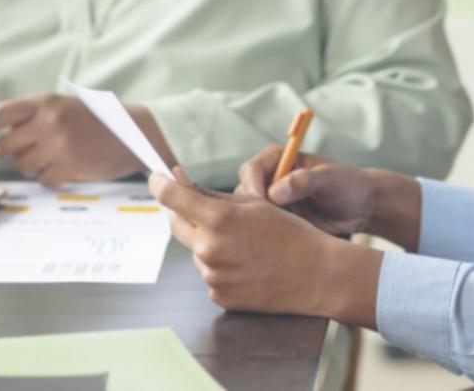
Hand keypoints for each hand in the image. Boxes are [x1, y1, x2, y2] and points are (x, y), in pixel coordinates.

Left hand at [0, 93, 173, 186]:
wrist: (131, 131)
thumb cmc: (94, 118)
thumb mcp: (62, 106)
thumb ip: (31, 119)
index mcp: (46, 102)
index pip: (1, 112)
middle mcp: (50, 122)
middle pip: (6, 144)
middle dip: (8, 151)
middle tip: (21, 149)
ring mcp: (60, 146)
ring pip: (23, 165)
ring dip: (30, 166)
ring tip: (47, 158)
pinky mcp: (71, 166)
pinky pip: (43, 179)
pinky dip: (48, 178)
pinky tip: (60, 169)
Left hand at [151, 168, 381, 325]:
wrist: (317, 274)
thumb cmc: (290, 232)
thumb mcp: (254, 203)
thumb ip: (212, 194)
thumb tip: (178, 180)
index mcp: (218, 218)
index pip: (171, 196)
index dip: (160, 183)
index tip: (156, 177)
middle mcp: (209, 248)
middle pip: (175, 224)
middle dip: (182, 211)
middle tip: (199, 205)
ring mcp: (212, 275)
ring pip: (196, 250)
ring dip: (208, 241)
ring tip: (244, 243)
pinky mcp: (219, 295)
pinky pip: (210, 273)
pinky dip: (221, 265)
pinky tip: (247, 263)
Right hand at [236, 145, 377, 238]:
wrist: (361, 209)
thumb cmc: (348, 185)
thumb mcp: (331, 179)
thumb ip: (305, 180)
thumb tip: (276, 191)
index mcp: (279, 158)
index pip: (252, 169)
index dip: (252, 186)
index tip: (262, 204)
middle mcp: (270, 179)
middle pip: (242, 193)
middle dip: (247, 210)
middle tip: (261, 226)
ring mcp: (271, 203)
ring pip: (247, 215)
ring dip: (254, 227)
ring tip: (270, 240)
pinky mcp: (276, 223)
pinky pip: (260, 231)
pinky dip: (262, 239)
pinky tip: (274, 249)